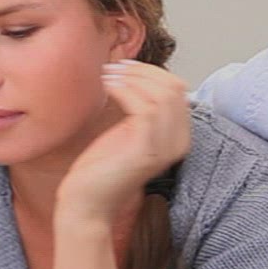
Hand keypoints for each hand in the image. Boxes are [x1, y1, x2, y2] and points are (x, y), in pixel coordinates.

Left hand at [57, 62, 191, 223]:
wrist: (88, 202)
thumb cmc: (102, 168)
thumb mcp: (128, 130)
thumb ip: (141, 107)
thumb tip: (136, 72)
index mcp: (178, 136)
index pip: (178, 89)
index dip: (152, 71)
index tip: (125, 66)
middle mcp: (179, 143)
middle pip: (174, 88)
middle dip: (143, 71)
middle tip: (114, 68)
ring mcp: (165, 148)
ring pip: (162, 95)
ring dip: (132, 78)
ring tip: (108, 76)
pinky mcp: (147, 150)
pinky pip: (145, 107)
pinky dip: (125, 89)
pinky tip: (107, 87)